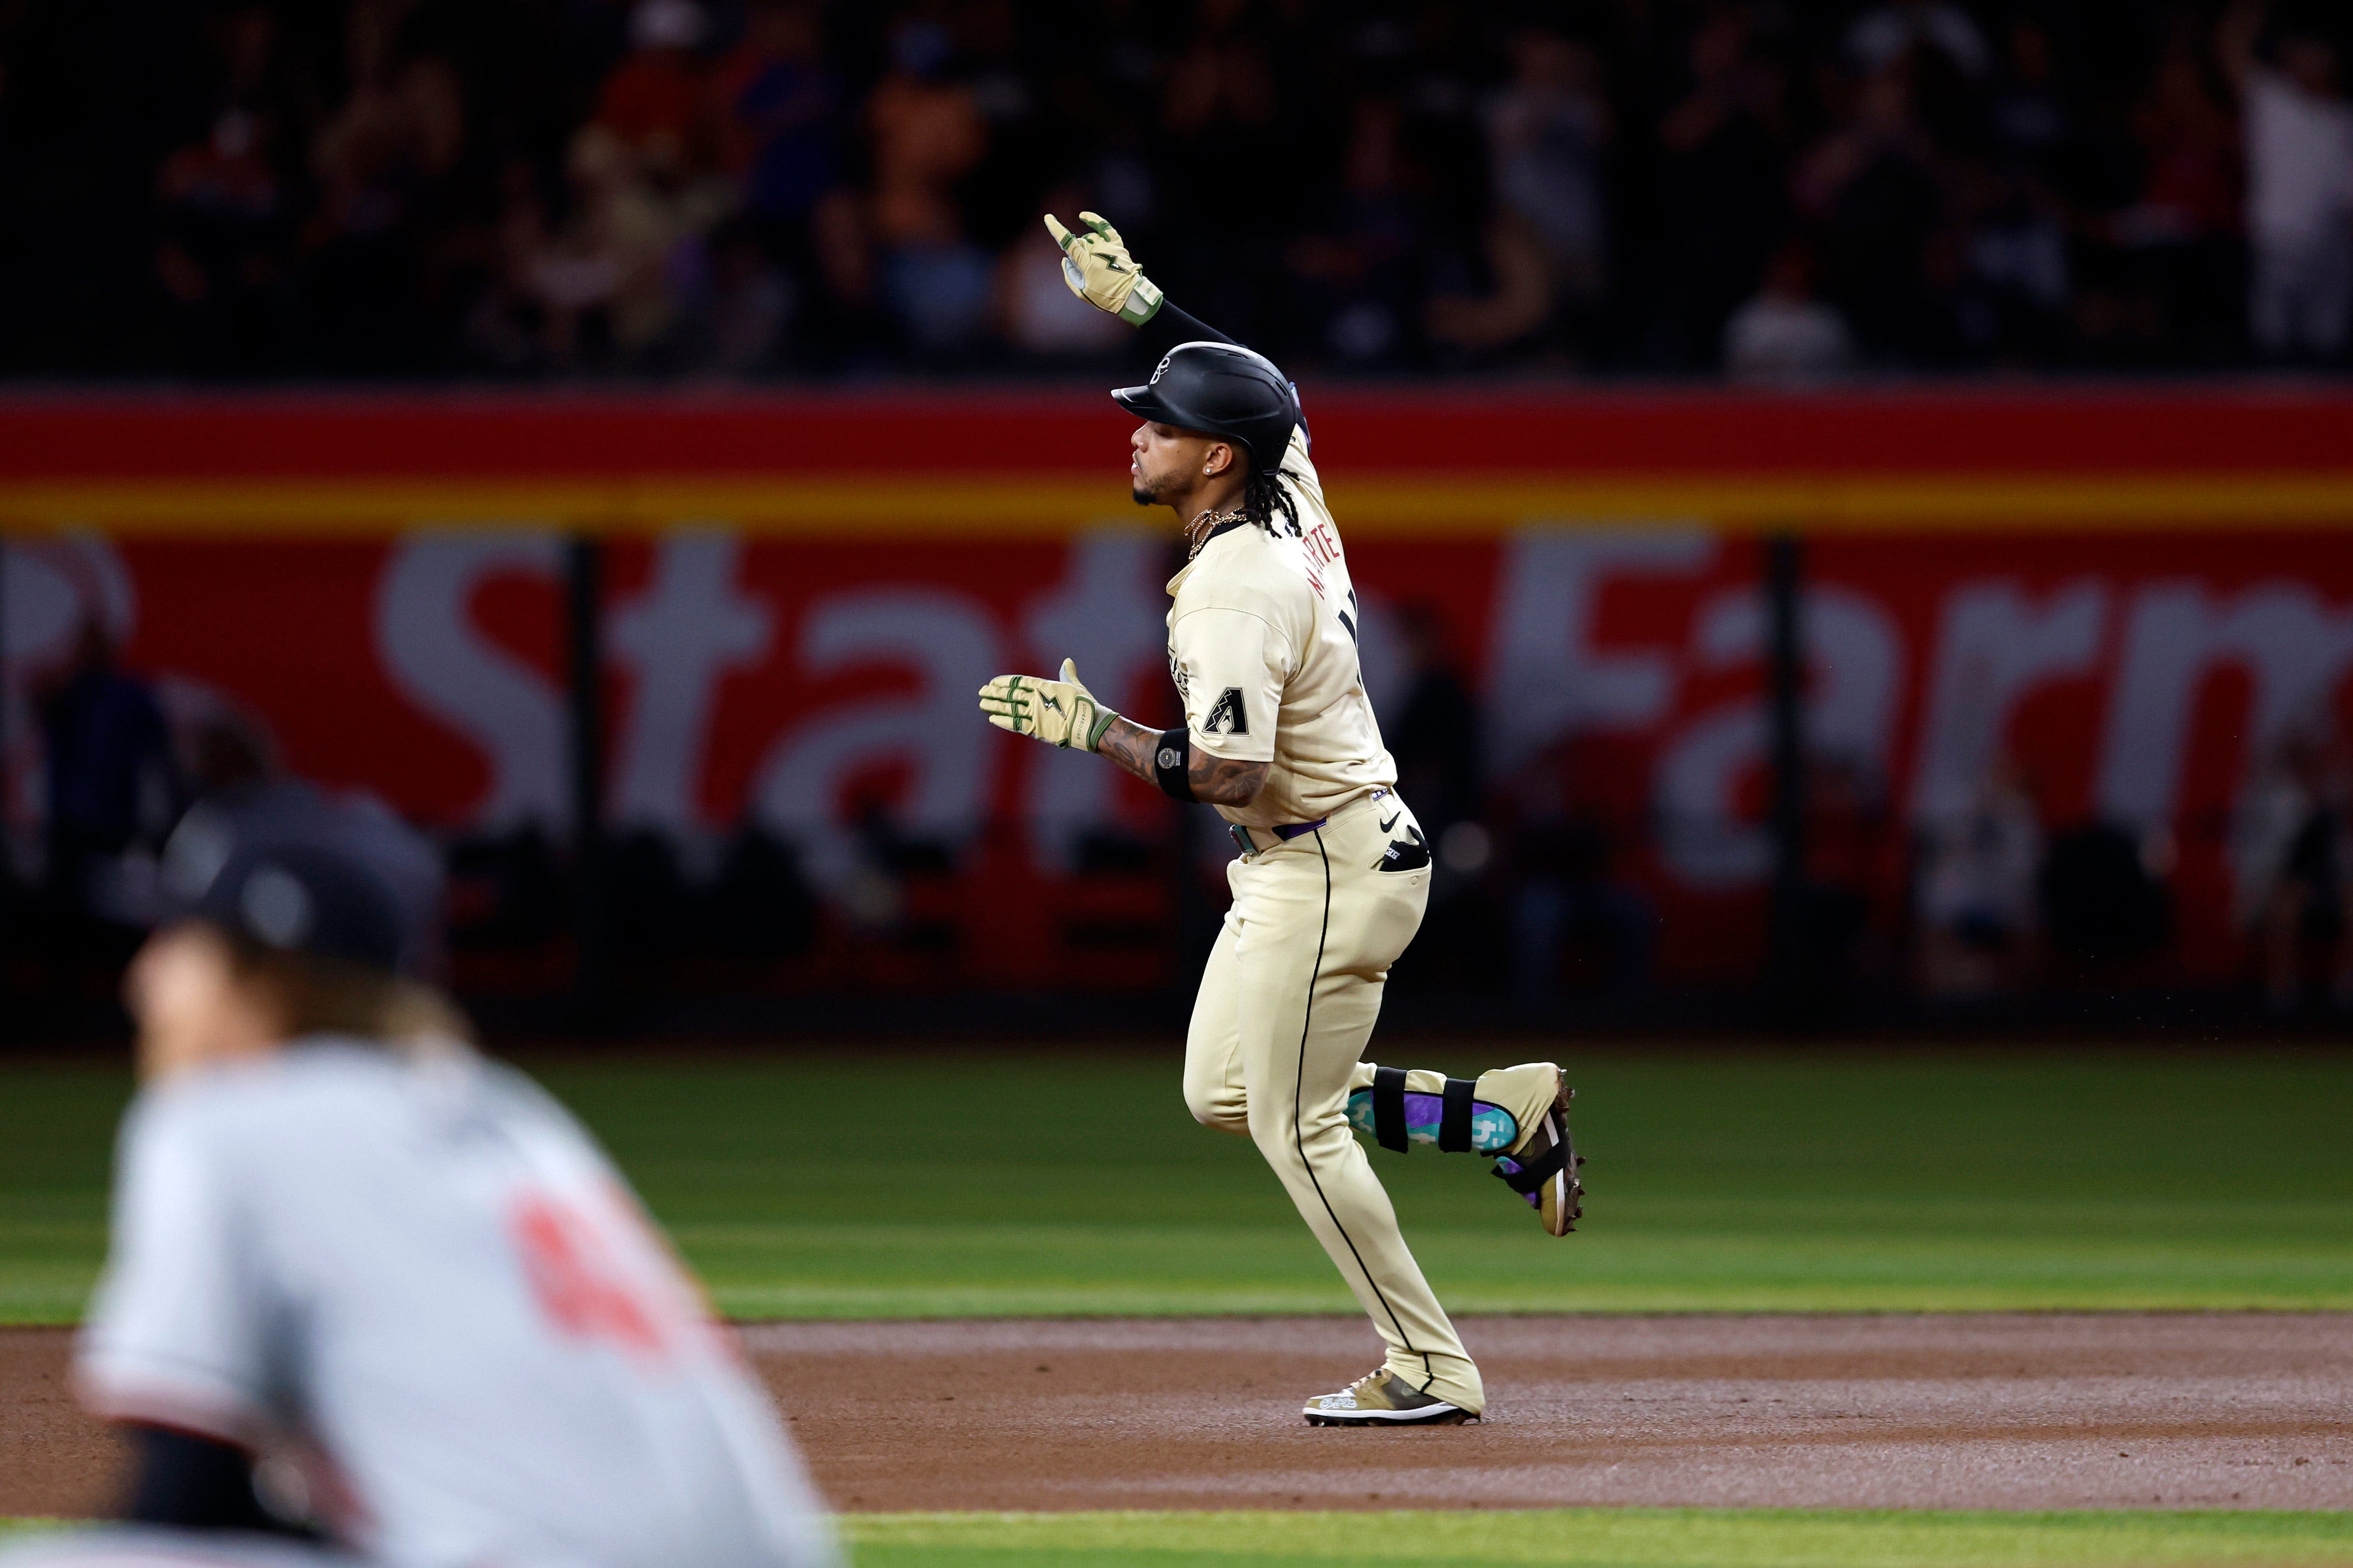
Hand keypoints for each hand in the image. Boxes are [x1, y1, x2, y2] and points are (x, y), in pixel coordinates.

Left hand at [979, 658, 1120, 750]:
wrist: (1090, 725)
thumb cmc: (1085, 704)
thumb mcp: (1075, 686)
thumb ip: (1067, 674)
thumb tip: (1067, 661)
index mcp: (1045, 686)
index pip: (1019, 681)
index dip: (1005, 681)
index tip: (993, 682)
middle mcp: (1037, 699)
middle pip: (1011, 694)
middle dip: (995, 693)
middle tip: (981, 691)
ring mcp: (1035, 714)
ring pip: (1010, 708)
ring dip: (995, 706)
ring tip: (982, 704)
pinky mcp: (1037, 729)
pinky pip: (1016, 724)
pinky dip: (1004, 721)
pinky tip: (992, 719)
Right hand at [1043, 211, 1163, 325]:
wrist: (1130, 295)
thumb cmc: (1106, 297)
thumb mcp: (1083, 293)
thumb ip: (1070, 276)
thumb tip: (1065, 260)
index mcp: (1087, 263)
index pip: (1068, 242)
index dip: (1057, 229)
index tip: (1049, 218)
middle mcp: (1097, 250)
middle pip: (1079, 243)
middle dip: (1078, 254)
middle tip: (1087, 270)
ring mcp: (1108, 246)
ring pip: (1090, 238)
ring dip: (1087, 247)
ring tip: (1095, 262)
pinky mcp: (1117, 245)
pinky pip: (1105, 228)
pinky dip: (1095, 221)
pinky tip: (1084, 216)